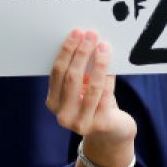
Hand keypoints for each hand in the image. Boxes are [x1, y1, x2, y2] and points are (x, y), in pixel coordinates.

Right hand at [46, 30, 136, 166]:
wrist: (111, 132)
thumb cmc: (94, 103)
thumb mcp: (81, 89)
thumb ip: (78, 71)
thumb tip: (84, 39)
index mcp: (53, 102)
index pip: (57, 72)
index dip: (67, 51)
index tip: (77, 33)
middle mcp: (63, 115)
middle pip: (71, 78)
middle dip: (82, 53)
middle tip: (91, 35)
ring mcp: (81, 123)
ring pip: (91, 86)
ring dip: (98, 63)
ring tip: (104, 46)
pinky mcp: (100, 125)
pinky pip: (106, 95)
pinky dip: (109, 77)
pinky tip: (113, 65)